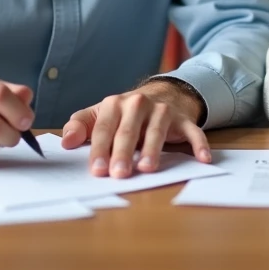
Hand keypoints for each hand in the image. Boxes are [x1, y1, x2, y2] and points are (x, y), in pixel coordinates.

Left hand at [60, 81, 210, 177]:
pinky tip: (203, 159)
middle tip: (118, 174)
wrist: (162, 95)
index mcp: (115, 104)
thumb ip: (80, 126)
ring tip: (147, 168)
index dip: (100, 149)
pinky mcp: (184, 120)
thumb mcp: (99, 115)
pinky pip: (193, 132)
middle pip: (129, 131)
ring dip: (153, 149)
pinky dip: (198, 144)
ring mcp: (163, 111)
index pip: (104, 128)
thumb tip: (66, 142)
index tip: (97, 170)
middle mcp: (139, 104)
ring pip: (157, 130)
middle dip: (123, 153)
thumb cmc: (124, 114)